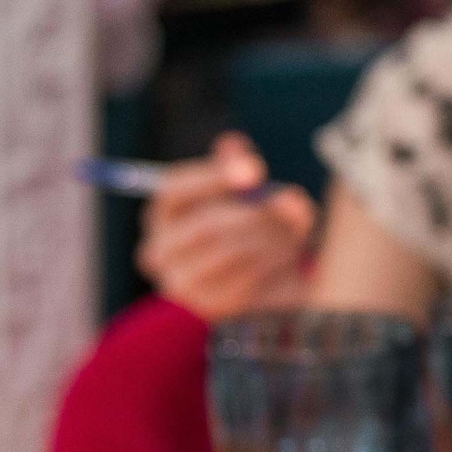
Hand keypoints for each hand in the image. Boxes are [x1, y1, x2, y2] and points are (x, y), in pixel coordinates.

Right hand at [137, 133, 318, 320]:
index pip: (173, 190)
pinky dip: (275, 264)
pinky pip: (249, 280)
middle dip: (259, 212)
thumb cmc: (251, 225)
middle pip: (208, 225)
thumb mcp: (247, 193)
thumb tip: (234, 144)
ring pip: (232, 253)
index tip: (256, 170)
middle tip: (292, 201)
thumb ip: (239, 169)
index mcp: (162, 214)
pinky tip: (286, 257)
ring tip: (293, 232)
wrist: (263, 281)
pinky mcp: (209, 307)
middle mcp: (158, 251)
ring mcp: (180, 283)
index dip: (214, 177)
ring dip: (273, 238)